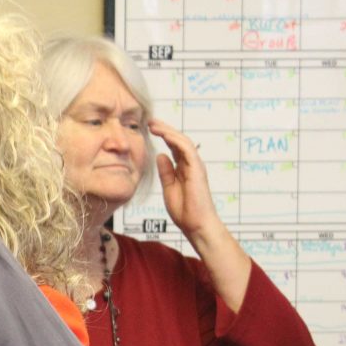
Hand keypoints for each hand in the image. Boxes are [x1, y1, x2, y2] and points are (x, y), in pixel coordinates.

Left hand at [149, 117, 251, 310]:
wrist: (196, 225)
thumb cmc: (185, 211)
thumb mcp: (169, 188)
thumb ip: (166, 172)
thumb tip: (160, 156)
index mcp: (183, 169)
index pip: (173, 148)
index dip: (163, 137)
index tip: (149, 129)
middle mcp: (190, 164)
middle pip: (177, 141)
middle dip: (164, 129)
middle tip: (149, 121)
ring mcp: (195, 165)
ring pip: (182, 141)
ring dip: (168, 131)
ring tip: (154, 124)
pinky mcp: (197, 169)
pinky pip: (187, 149)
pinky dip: (175, 140)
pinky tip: (164, 134)